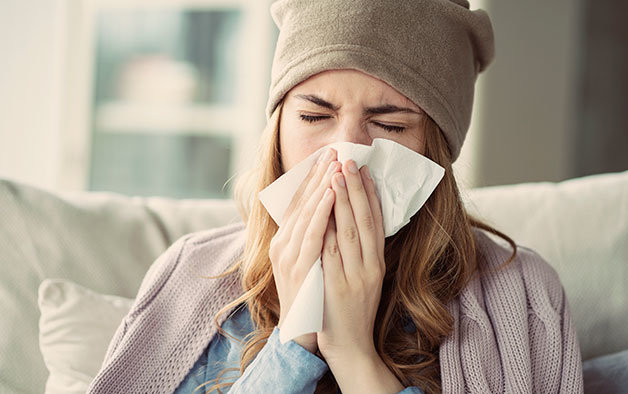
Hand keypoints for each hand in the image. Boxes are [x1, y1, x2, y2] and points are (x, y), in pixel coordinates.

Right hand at [269, 148, 339, 353]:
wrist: (304, 334)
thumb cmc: (313, 296)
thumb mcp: (311, 260)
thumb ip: (316, 236)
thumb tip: (331, 209)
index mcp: (286, 241)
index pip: (300, 202)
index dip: (314, 177)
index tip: (329, 156)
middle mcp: (283, 244)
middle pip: (302, 201)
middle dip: (319, 174)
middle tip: (335, 150)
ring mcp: (289, 256)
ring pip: (306, 213)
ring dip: (322, 186)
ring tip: (335, 164)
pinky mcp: (299, 268)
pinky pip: (312, 235)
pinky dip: (322, 212)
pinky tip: (331, 195)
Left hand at [317, 159, 385, 364]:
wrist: (351, 346)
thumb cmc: (355, 309)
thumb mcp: (366, 277)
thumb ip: (362, 250)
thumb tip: (353, 216)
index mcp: (378, 263)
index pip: (376, 221)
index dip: (369, 194)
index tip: (362, 169)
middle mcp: (370, 268)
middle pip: (364, 222)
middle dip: (355, 189)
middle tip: (348, 161)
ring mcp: (353, 278)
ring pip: (348, 234)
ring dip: (341, 204)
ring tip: (334, 177)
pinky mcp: (336, 288)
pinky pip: (330, 254)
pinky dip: (327, 231)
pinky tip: (321, 211)